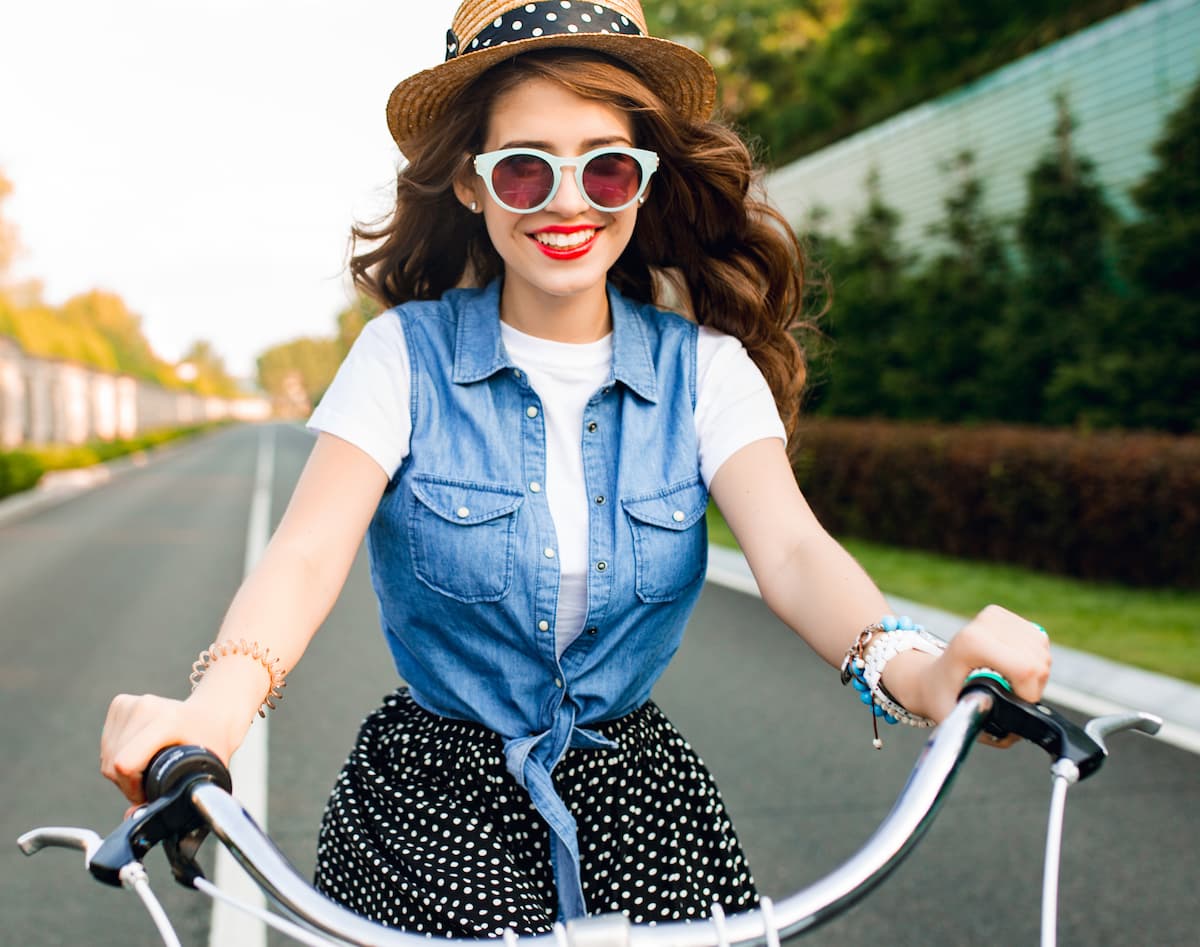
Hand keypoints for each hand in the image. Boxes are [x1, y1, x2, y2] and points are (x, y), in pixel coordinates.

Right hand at [100, 693, 241, 805]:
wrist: (212, 713)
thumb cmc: (210, 744)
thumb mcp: (200, 773)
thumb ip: (170, 798)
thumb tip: (131, 817)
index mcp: (169, 720)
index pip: (126, 763)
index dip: (132, 788)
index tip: (149, 793)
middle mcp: (146, 707)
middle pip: (113, 763)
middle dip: (129, 783)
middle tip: (153, 781)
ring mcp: (132, 703)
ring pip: (108, 756)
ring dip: (123, 772)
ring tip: (150, 766)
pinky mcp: (120, 703)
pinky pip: (106, 744)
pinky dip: (117, 756)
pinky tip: (140, 753)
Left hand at [918, 605, 1051, 746]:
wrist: (930, 675)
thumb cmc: (943, 698)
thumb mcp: (956, 719)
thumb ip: (985, 729)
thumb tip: (1014, 731)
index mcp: (971, 644)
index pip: (1025, 669)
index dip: (1029, 693)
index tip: (1014, 704)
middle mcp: (983, 624)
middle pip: (1038, 662)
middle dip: (1033, 687)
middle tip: (1011, 696)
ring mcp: (994, 616)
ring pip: (1042, 651)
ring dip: (1035, 674)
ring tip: (1011, 683)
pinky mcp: (1002, 614)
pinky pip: (1039, 640)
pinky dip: (1034, 658)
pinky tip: (1014, 667)